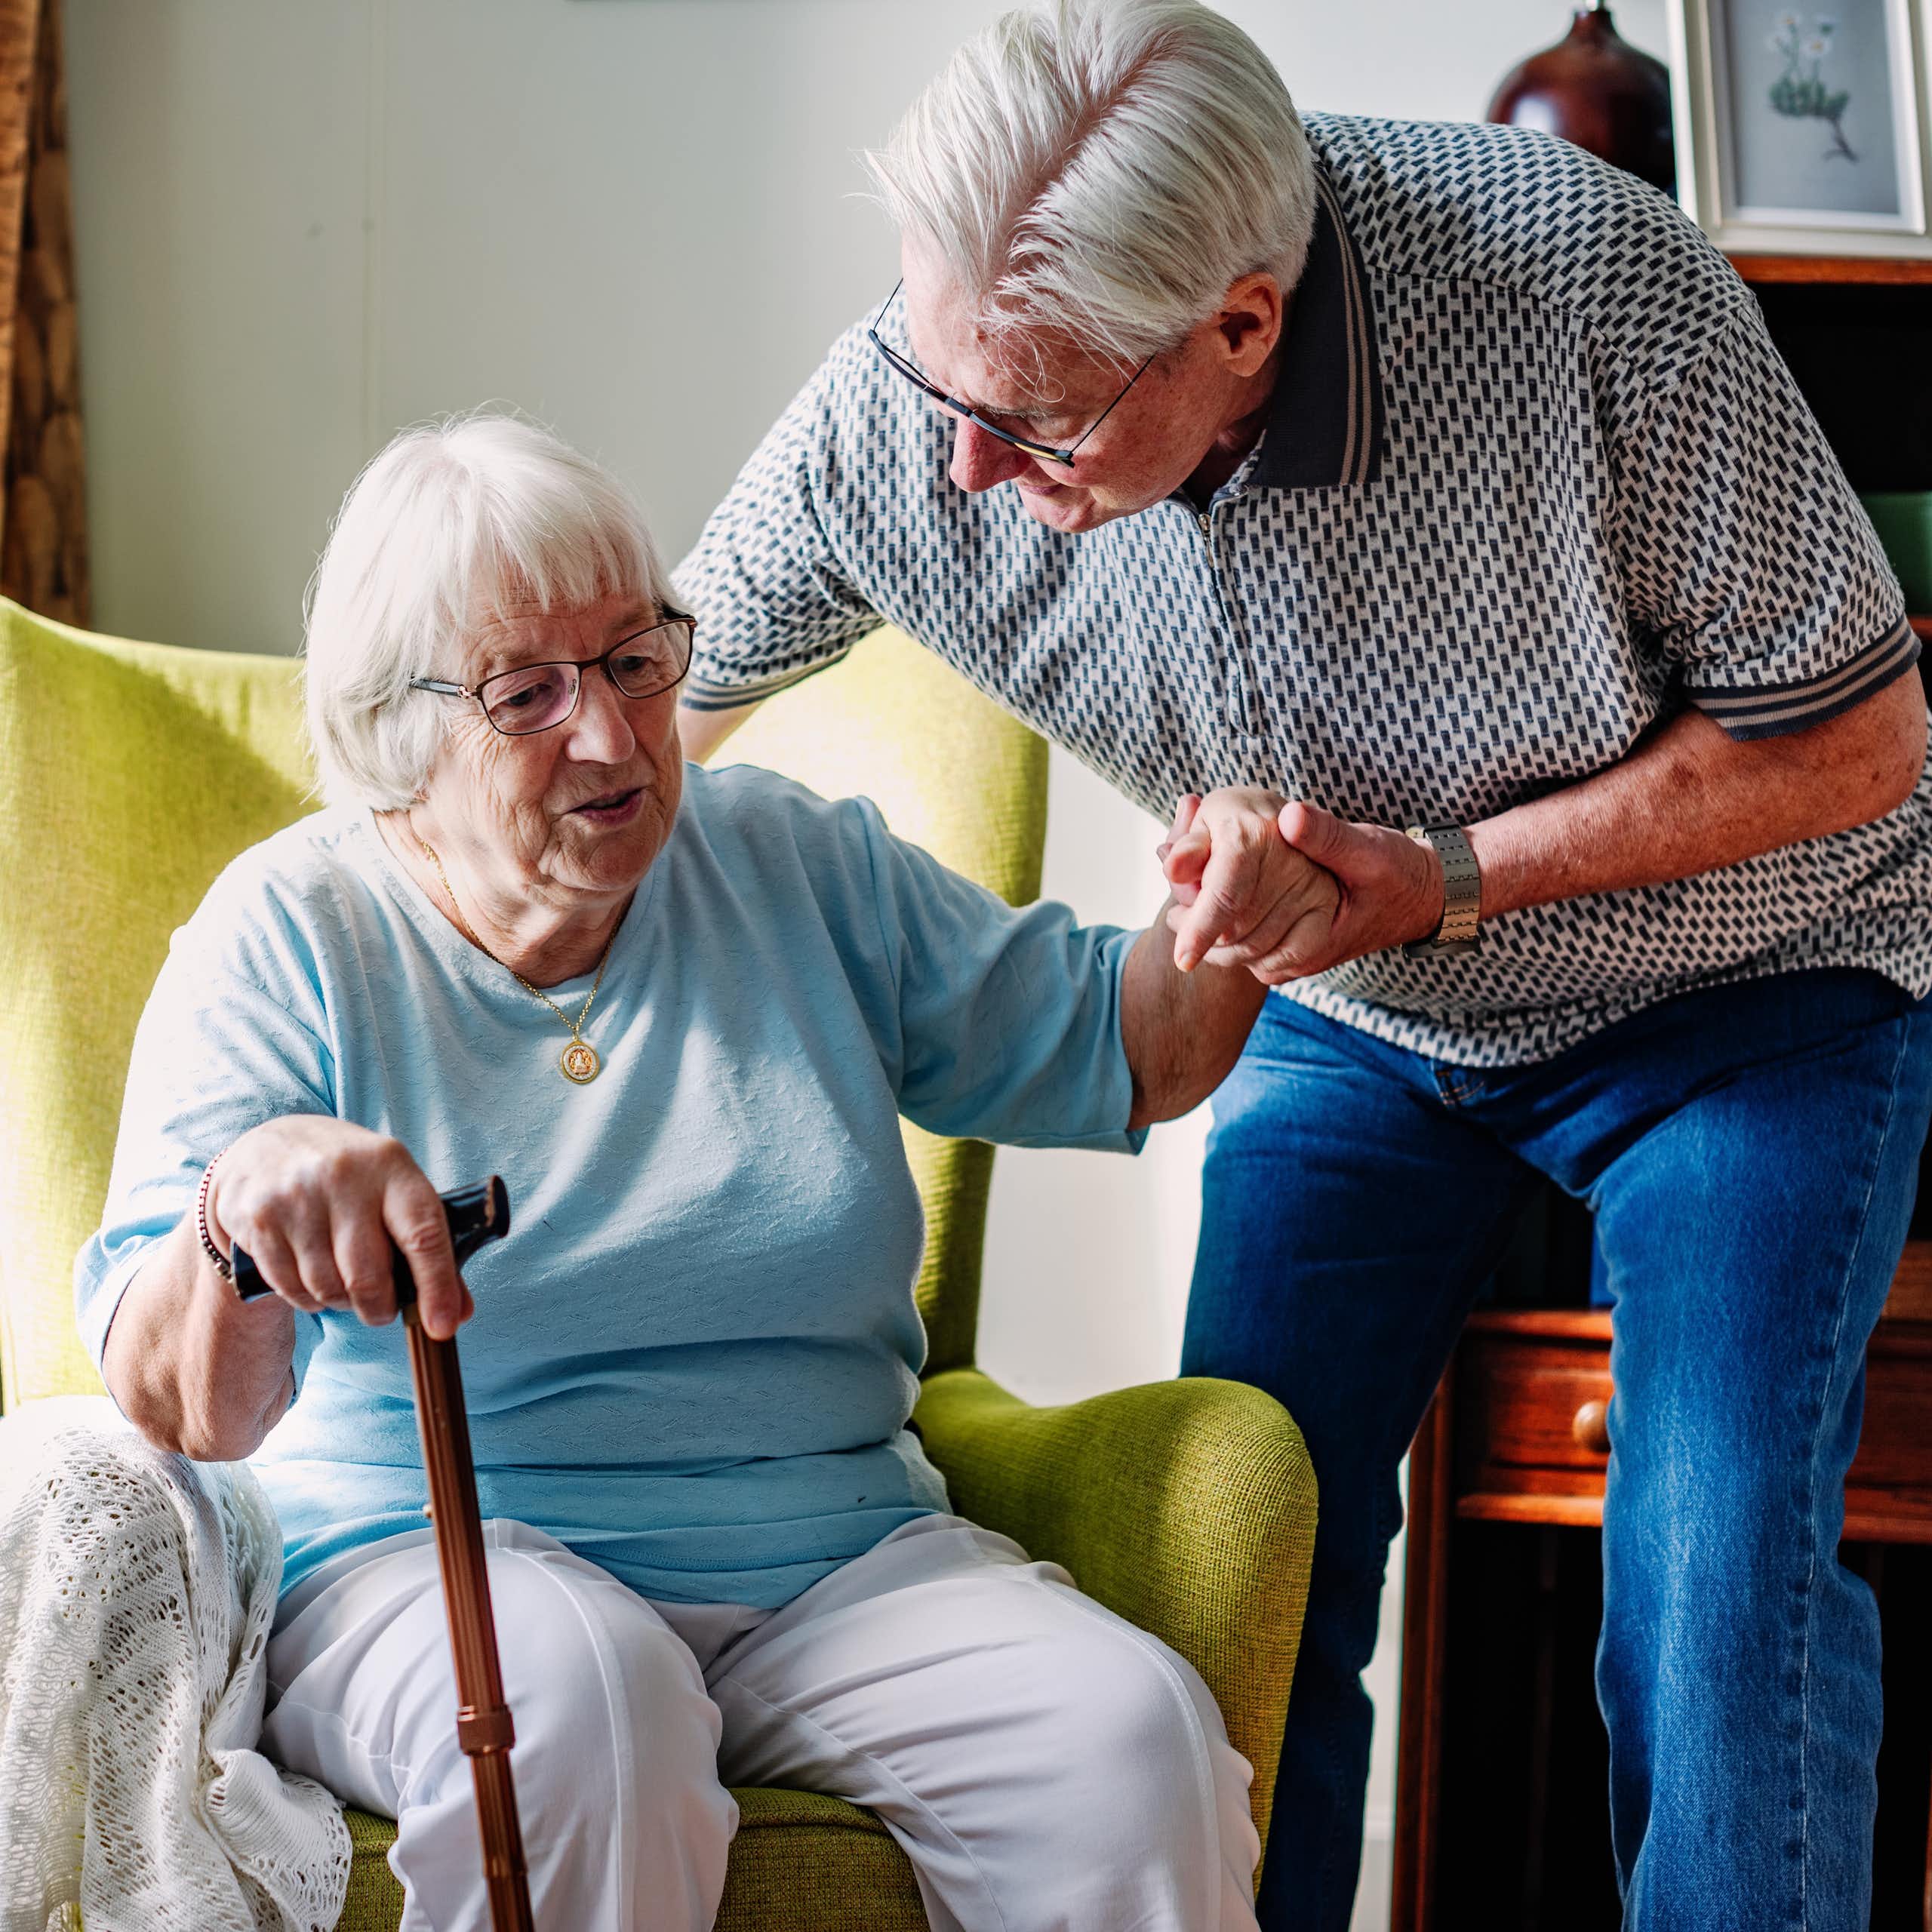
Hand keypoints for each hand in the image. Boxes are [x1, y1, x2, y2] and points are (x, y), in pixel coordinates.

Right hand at [204, 1118, 472, 1339]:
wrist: (269, 1145)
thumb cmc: (350, 1176)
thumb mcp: (394, 1190)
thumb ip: (429, 1247)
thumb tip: (458, 1313)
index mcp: (391, 1165)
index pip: (423, 1234)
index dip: (437, 1286)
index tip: (442, 1327)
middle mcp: (344, 1177)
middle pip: (369, 1277)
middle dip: (380, 1308)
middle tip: (382, 1308)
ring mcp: (297, 1197)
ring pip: (328, 1289)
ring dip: (341, 1302)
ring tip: (343, 1282)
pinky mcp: (259, 1219)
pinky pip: (291, 1289)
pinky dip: (307, 1298)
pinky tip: (310, 1277)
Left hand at [1159, 788, 1340, 974]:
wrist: (1287, 819)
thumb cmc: (1234, 821)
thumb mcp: (1206, 821)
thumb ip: (1188, 846)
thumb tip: (1172, 867)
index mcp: (1253, 832)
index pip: (1225, 896)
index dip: (1200, 931)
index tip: (1182, 960)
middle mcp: (1291, 860)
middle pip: (1237, 930)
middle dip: (1203, 937)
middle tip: (1182, 921)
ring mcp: (1315, 887)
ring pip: (1259, 949)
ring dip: (1226, 953)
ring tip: (1207, 931)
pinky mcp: (1327, 910)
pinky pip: (1288, 958)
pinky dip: (1259, 961)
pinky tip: (1240, 945)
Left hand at [1160, 794, 1446, 983]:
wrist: (1424, 896)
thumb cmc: (1398, 870)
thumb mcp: (1367, 847)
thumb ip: (1325, 835)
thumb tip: (1286, 817)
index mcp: (1315, 933)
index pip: (1242, 931)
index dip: (1203, 925)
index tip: (1170, 916)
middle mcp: (1304, 955)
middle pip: (1232, 949)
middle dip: (1199, 929)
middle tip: (1170, 906)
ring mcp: (1300, 959)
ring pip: (1239, 955)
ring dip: (1210, 935)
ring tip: (1183, 909)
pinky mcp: (1297, 956)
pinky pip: (1254, 952)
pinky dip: (1232, 937)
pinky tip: (1215, 913)